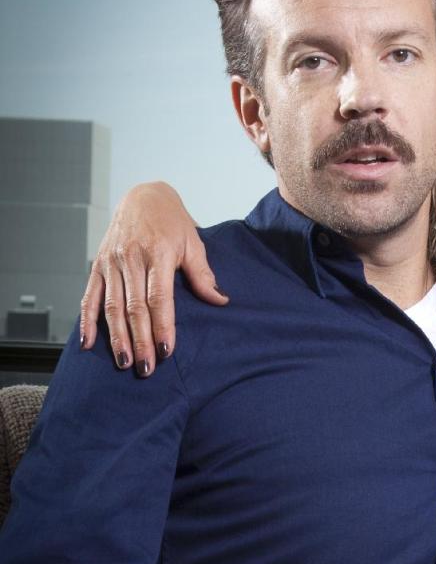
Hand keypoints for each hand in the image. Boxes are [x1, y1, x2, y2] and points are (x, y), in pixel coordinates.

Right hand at [79, 181, 227, 375]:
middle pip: (134, 307)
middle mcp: (131, 258)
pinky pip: (91, 297)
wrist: (143, 195)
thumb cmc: (172, 221)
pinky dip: (87, 321)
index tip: (166, 349)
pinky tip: (89, 343)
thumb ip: (203, 274)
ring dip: (117, 337)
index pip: (158, 297)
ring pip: (112, 306)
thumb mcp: (193, 242)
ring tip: (124, 362)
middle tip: (146, 368)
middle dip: (140, 340)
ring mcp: (111, 262)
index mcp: (158, 253)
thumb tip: (220, 300)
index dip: (162, 325)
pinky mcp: (98, 265)